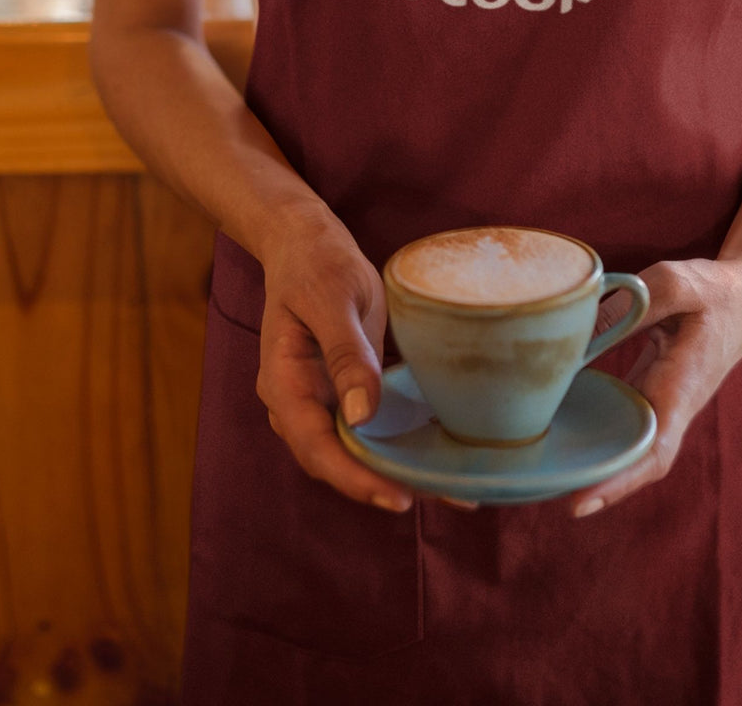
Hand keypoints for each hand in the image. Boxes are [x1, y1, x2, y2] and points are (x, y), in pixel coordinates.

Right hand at [255, 200, 478, 514]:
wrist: (308, 243)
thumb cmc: (318, 265)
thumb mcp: (334, 299)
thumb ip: (346, 355)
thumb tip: (362, 417)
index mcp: (284, 384)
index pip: (315, 446)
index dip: (355, 478)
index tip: (398, 496)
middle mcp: (299, 403)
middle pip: (337, 460)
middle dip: (386, 483)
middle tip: (447, 496)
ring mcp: (322, 400)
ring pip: (357, 450)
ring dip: (400, 468)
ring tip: (457, 488)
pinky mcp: (347, 392)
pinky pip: (373, 427)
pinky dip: (404, 441)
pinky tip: (445, 452)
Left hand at [564, 255, 741, 518]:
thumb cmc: (715, 292)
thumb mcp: (681, 282)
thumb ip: (638, 301)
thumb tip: (589, 324)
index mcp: (684, 386)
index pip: (653, 448)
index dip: (618, 479)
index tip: (580, 501)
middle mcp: (672, 404)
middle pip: (634, 460)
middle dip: (595, 484)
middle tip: (542, 493)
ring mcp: (661, 401)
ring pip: (625, 443)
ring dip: (590, 460)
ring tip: (538, 471)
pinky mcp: (649, 389)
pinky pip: (620, 419)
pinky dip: (592, 430)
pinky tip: (553, 427)